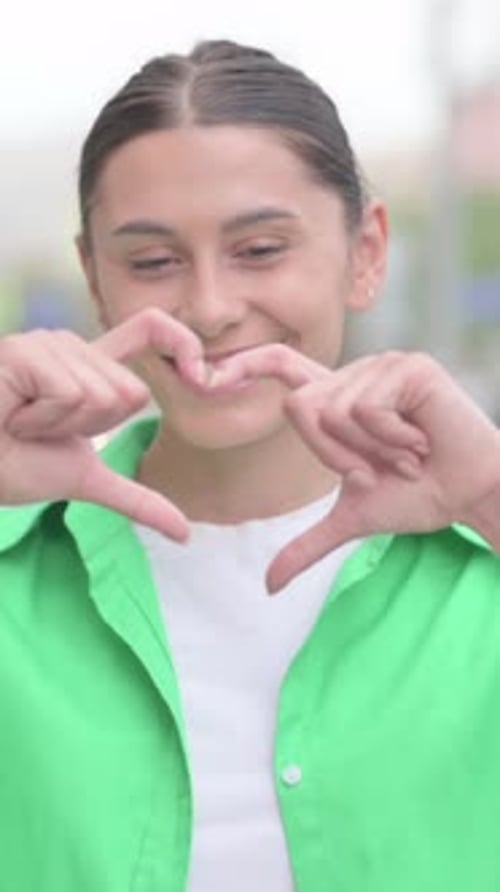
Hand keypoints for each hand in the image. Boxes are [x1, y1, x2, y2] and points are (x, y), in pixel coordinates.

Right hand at [0, 308, 203, 539]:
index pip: (148, 331)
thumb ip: (138, 499)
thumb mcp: (89, 479)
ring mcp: (49, 345)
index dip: (181, 341)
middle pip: (132, 392)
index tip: (199, 375)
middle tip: (45, 429)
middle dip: (92, 427)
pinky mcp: (27, 352)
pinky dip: (42, 420)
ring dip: (62, 426)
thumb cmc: (18, 466)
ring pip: (104, 394)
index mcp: (91, 369)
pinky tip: (13, 415)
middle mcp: (74, 348)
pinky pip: (71, 394)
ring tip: (24, 423)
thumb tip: (185, 535)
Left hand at [211, 347, 499, 591]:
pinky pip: (368, 408)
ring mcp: (381, 366)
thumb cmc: (418, 497)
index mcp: (337, 398)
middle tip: (382, 467)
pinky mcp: (409, 368)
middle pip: (302, 408)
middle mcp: (355, 374)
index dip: (243, 365)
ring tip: (408, 453)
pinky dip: (392, 440)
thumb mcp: (353, 519)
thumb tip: (266, 587)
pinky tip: (422, 442)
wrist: (470, 495)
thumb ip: (307, 544)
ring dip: (371, 451)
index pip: (280, 366)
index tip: (204, 376)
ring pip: (334, 410)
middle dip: (339, 456)